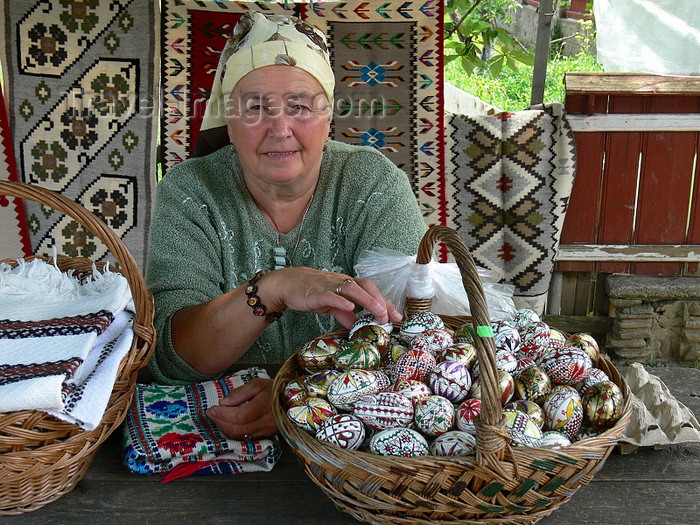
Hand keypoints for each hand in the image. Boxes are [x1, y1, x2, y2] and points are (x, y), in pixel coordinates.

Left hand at [206, 377, 277, 439]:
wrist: (294, 399)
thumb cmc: (275, 389)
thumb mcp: (257, 384)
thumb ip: (239, 393)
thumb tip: (223, 402)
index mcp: (263, 407)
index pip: (238, 416)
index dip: (222, 414)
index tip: (211, 408)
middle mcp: (265, 422)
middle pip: (237, 429)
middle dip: (220, 422)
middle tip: (211, 413)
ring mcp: (266, 431)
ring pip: (240, 436)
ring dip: (225, 429)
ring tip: (218, 418)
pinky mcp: (266, 436)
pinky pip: (246, 438)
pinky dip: (234, 432)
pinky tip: (229, 424)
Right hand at [265, 267, 401, 327]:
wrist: (290, 284)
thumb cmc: (313, 293)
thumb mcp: (333, 305)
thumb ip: (346, 314)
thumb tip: (359, 325)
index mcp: (348, 285)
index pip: (371, 292)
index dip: (385, 303)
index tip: (397, 317)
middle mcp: (343, 283)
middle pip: (367, 287)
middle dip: (381, 301)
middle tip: (390, 317)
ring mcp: (331, 286)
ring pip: (353, 289)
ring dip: (368, 300)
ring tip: (379, 312)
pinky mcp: (318, 292)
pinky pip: (331, 295)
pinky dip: (341, 300)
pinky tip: (350, 307)